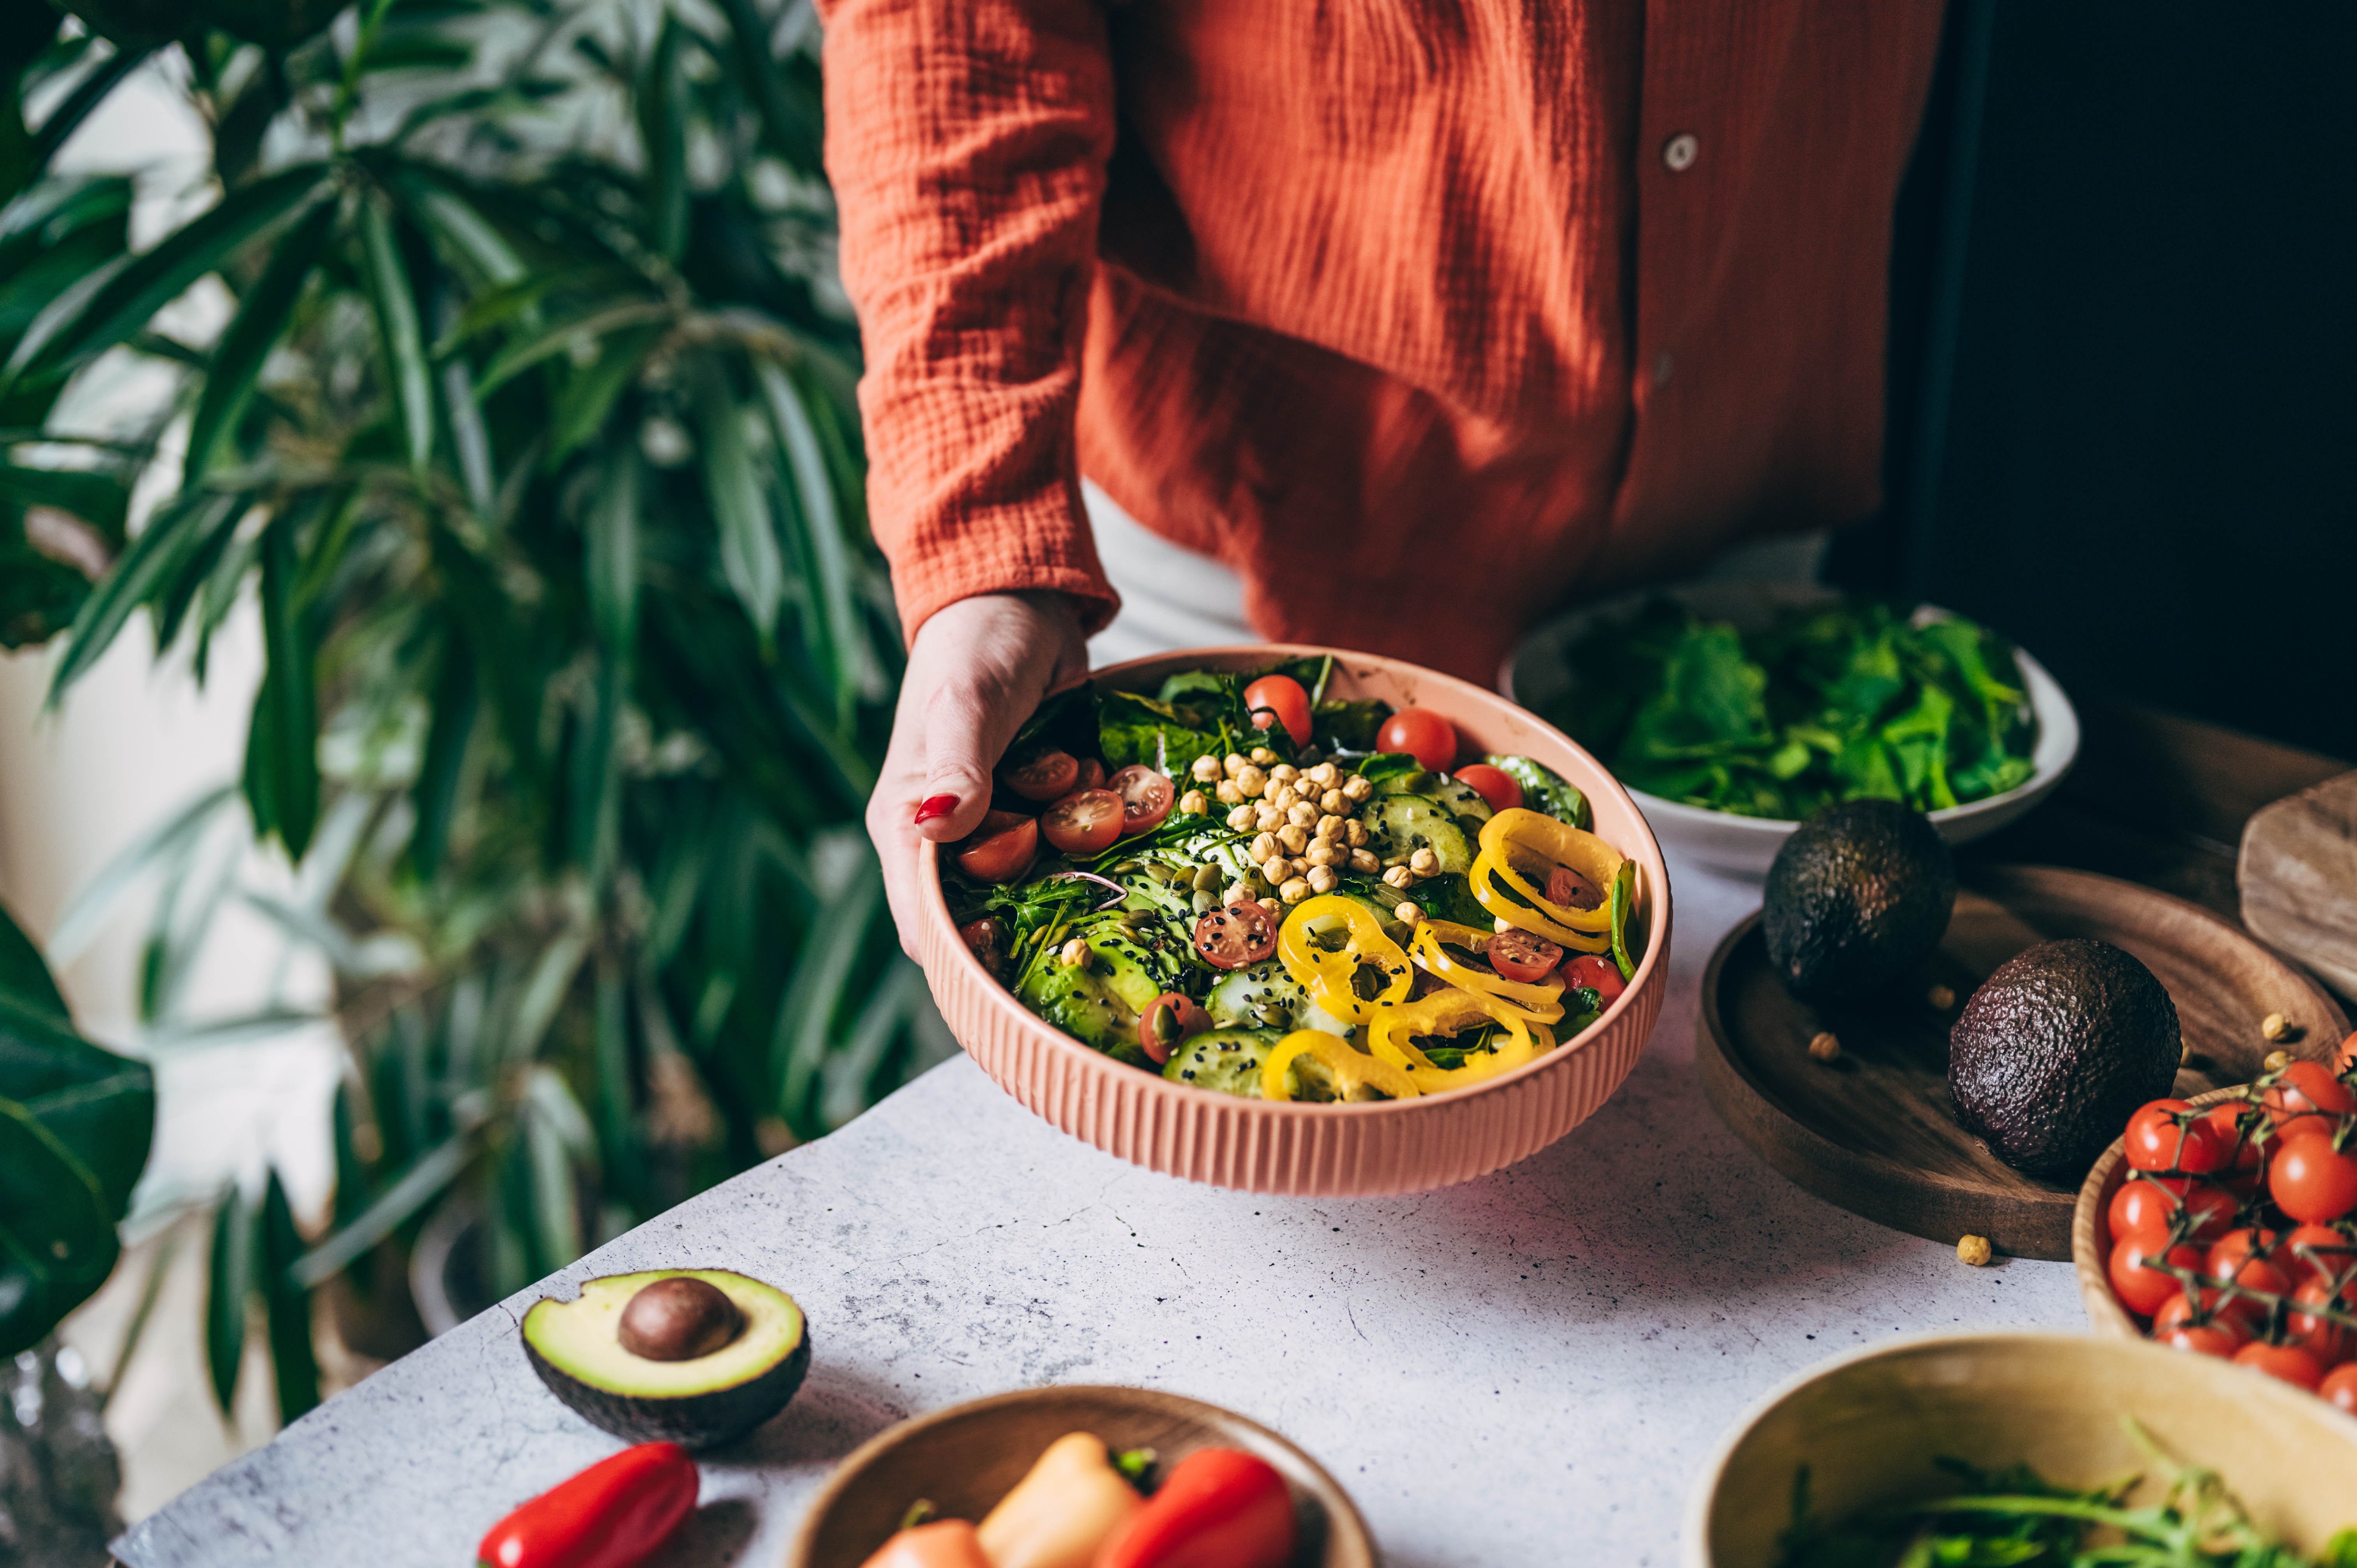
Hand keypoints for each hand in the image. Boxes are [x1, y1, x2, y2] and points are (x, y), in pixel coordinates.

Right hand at [868, 591, 1090, 956]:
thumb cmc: (976, 645)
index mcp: (908, 824)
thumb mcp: (967, 700)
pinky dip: (1107, 828)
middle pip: (988, 916)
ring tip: (1116, 840)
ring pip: (1042, 884)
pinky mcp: (1045, 805)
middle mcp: (951, 837)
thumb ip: (956, 765)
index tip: (1020, 966)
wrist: (1023, 602)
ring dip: (1084, 868)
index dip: (966, 954)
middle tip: (1094, 904)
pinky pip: (1078, 842)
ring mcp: (1002, 823)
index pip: (924, 922)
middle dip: (1041, 916)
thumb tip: (934, 824)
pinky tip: (1128, 803)